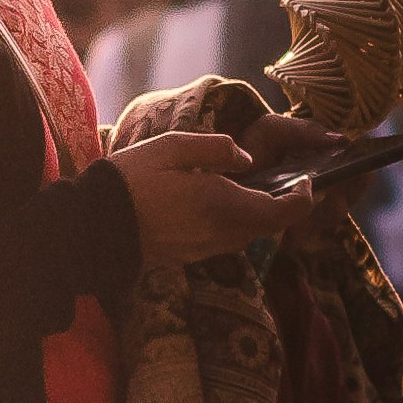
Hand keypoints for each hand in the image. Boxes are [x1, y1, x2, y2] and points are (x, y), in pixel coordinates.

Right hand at [112, 129, 304, 275]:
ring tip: (248, 188)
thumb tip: (246, 159)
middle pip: (270, 226)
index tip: (307, 180)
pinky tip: (217, 203)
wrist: (95, 225)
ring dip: (257, 214)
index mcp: (222, 203)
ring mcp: (207, 249)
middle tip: (283, 180)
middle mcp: (221, 233)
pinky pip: (227, 240)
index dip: (305, 198)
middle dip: (282, 205)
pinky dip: (235, 223)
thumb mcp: (172, 146)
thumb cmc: (131, 180)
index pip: (284, 212)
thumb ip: (216, 148)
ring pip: (250, 235)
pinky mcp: (192, 256)